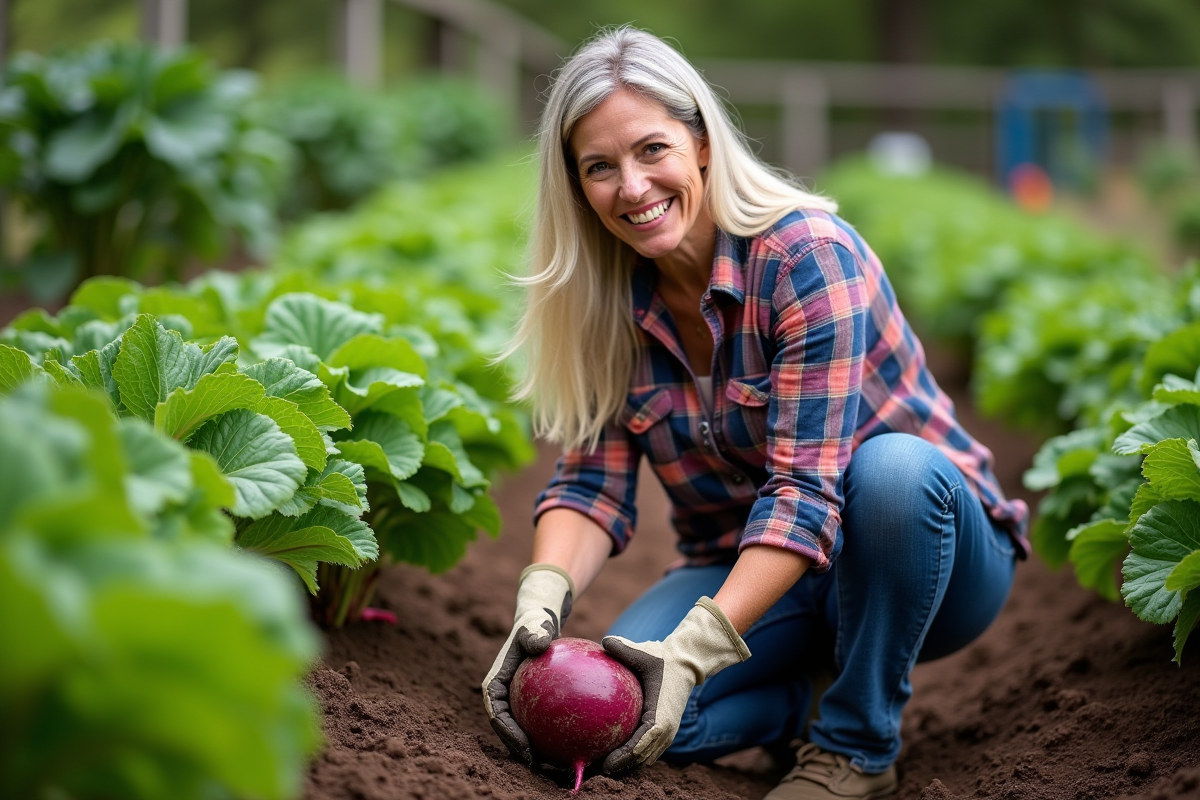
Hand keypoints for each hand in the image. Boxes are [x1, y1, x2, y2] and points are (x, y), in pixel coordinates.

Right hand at [481, 564, 574, 763]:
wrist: (538, 625)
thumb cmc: (535, 624)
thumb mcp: (534, 625)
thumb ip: (534, 633)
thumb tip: (538, 643)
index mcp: (495, 683)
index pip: (497, 713)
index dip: (508, 734)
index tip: (525, 748)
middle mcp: (502, 696)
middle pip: (507, 729)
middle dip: (519, 750)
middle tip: (539, 764)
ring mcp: (514, 701)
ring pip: (521, 729)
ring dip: (533, 749)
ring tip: (553, 765)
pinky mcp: (528, 703)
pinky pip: (537, 721)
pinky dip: (548, 735)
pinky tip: (570, 745)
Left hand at [601, 597, 749, 773]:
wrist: (686, 663)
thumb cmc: (663, 658)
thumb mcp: (645, 652)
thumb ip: (623, 647)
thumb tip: (603, 641)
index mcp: (660, 718)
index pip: (639, 745)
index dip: (622, 757)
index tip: (604, 764)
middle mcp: (665, 731)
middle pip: (640, 759)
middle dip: (620, 767)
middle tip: (594, 770)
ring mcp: (666, 734)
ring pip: (644, 758)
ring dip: (626, 765)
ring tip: (600, 767)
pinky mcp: (664, 732)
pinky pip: (647, 751)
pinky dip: (632, 757)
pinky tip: (612, 755)